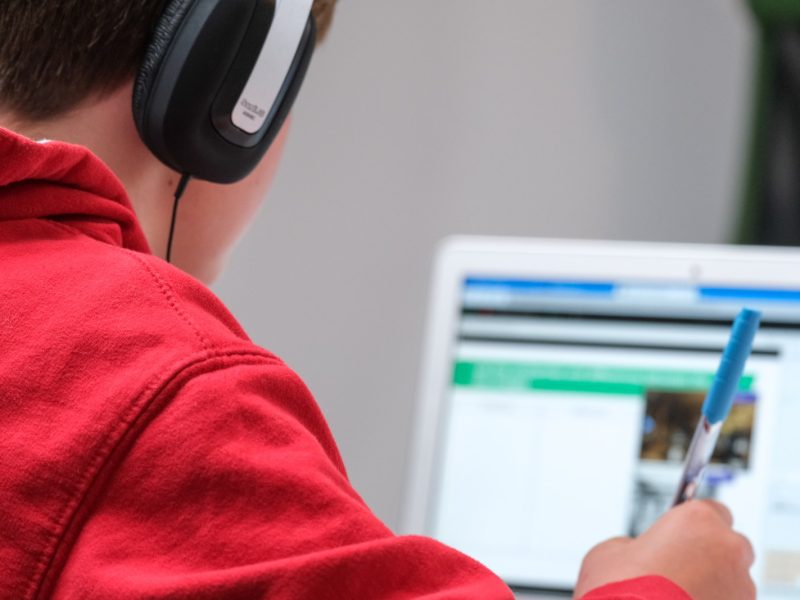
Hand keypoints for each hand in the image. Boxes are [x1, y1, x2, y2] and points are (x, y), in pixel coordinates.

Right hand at [574, 500, 754, 599]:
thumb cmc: (622, 591)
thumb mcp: (610, 552)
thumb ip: (634, 545)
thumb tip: (637, 554)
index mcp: (698, 520)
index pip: (713, 510)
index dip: (693, 524)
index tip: (679, 533)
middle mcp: (727, 548)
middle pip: (728, 545)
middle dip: (708, 554)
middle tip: (676, 567)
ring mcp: (741, 587)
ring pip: (731, 580)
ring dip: (712, 585)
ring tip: (676, 598)